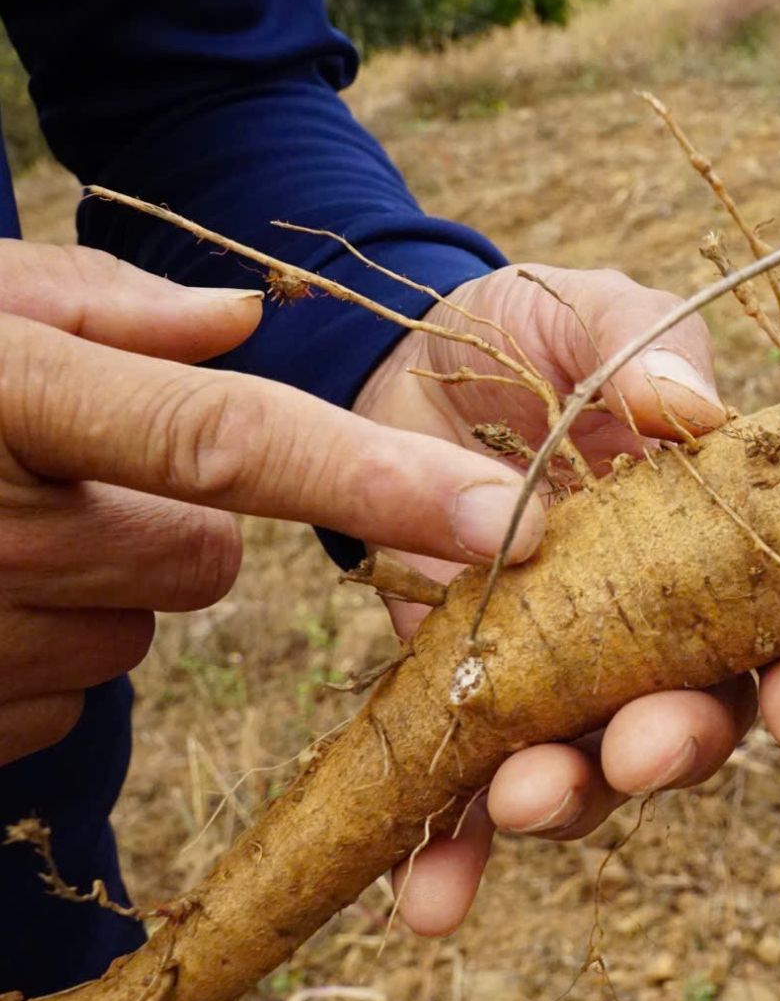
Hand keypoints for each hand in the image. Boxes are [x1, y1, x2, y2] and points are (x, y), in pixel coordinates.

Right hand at [0, 242, 543, 766]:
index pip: (231, 440)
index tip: (507, 518)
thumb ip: (107, 305)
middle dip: (169, 520)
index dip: (380, 483)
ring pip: (134, 627)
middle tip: (76, 478)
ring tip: (0, 534)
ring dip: (97, 584)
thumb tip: (247, 316)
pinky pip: (65, 696)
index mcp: (19, 402)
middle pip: (201, 556)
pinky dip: (43, 647)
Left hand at [355, 264, 779, 934]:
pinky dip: (455, 850)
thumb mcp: (597, 316)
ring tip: (525, 795)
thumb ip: (650, 348)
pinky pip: (474, 787)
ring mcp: (571, 672)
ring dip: (574, 798)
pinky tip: (427, 897)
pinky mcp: (476, 695)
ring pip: (598, 768)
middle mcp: (665, 629)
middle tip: (646, 746)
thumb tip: (685, 404)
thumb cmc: (539, 335)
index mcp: (724, 545)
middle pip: (705, 718)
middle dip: (685, 745)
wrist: (413, 360)